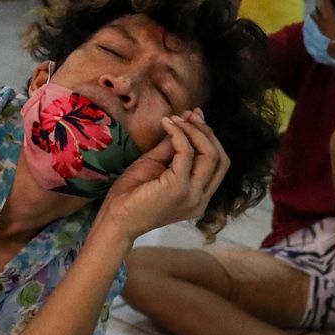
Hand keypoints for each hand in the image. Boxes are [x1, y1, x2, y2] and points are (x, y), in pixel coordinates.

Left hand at [97, 111, 230, 237]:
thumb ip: (173, 148)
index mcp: (199, 196)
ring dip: (194, 131)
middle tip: (189, 115)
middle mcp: (201, 199)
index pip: (218, 164)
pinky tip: (168, 125)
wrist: (114, 219)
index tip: (195, 117)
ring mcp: (192, 196)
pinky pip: (187, 154)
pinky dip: (179, 135)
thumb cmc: (131, 195)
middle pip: (219, 158)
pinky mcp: (178, 188)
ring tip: (176, 119)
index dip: (210, 138)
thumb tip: (185, 120)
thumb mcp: (156, 165)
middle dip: (206, 132)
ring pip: (210, 155)